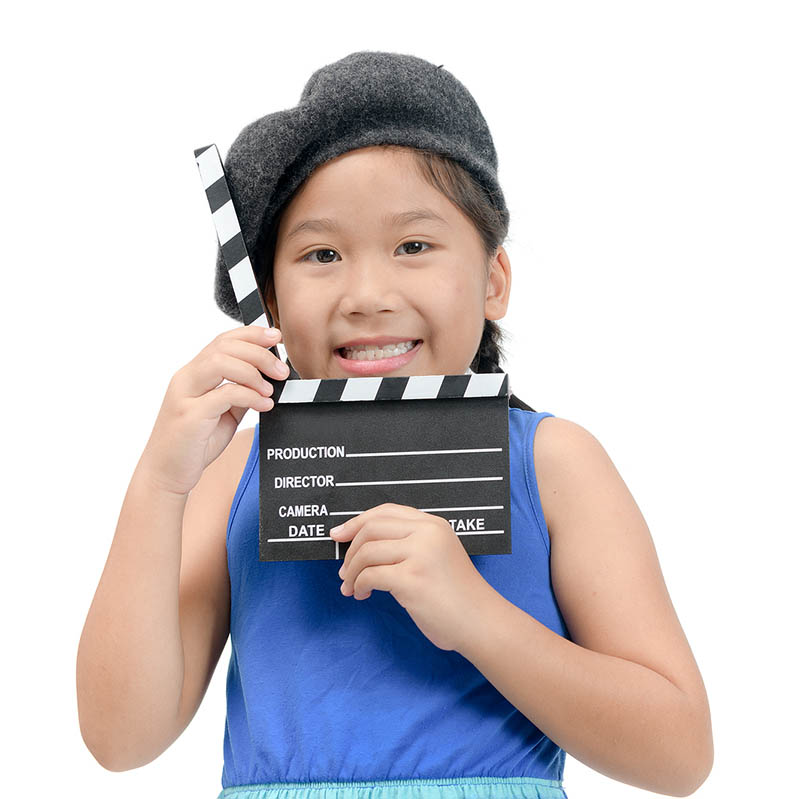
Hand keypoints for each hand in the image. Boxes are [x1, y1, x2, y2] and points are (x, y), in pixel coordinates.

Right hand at [138, 324, 289, 495]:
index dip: (250, 334)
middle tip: (281, 370)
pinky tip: (264, 405)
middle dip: (258, 352)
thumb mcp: (224, 414)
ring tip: (271, 388)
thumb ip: (239, 395)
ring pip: (220, 363)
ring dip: (253, 372)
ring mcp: (184, 396)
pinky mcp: (189, 416)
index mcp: (193, 374)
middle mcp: (186, 379)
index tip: (275, 336)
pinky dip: (249, 395)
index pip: (222, 340)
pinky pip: (224, 394)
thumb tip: (265, 380)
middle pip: (224, 347)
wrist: (165, 475)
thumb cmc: (193, 445)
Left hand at [332, 502, 492, 651]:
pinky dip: (359, 585)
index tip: (339, 534)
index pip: (386, 511)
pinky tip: (362, 594)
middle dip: (350, 549)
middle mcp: (427, 533)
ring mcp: (420, 554)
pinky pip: (370, 575)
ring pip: (367, 552)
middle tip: (342, 570)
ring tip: (350, 586)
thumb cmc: (456, 595)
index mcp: (433, 524)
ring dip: (351, 571)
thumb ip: (409, 544)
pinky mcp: (412, 578)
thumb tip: (363, 545)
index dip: (357, 521)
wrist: (480, 621)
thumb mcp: (436, 556)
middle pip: (372, 528)